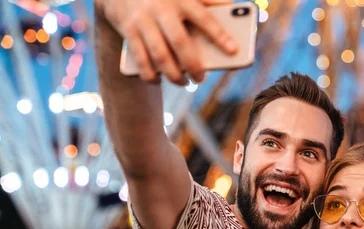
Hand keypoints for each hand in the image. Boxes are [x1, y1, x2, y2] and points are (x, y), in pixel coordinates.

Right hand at [95, 0, 237, 83]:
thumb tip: (230, 6)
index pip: (204, 18)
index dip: (219, 34)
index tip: (232, 50)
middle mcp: (161, 8)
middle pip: (180, 42)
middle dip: (192, 65)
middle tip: (200, 79)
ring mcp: (143, 20)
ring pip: (160, 55)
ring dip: (173, 75)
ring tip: (184, 83)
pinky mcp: (128, 30)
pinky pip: (140, 59)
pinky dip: (149, 74)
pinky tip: (158, 80)